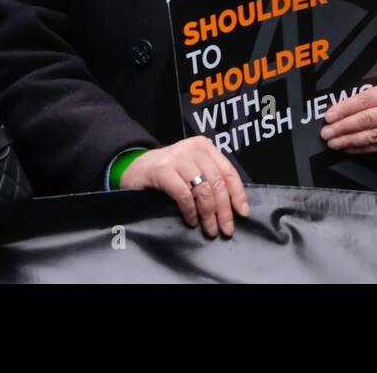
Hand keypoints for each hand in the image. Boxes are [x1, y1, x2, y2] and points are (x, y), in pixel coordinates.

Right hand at [119, 135, 249, 237]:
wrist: (134, 168)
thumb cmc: (167, 172)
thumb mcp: (191, 168)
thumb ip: (209, 178)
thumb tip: (231, 206)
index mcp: (204, 147)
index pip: (228, 171)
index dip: (237, 194)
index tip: (242, 213)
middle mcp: (193, 149)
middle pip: (217, 183)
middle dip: (223, 210)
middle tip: (225, 229)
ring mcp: (177, 158)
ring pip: (203, 189)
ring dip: (208, 214)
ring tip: (209, 229)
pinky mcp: (163, 170)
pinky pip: (184, 194)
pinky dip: (190, 211)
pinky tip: (191, 220)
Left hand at [320, 78, 376, 153]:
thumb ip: (368, 93)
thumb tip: (339, 107)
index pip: (365, 101)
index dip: (345, 110)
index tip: (329, 117)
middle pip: (368, 120)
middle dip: (343, 128)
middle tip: (326, 133)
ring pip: (373, 137)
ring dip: (350, 141)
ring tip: (334, 143)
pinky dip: (362, 149)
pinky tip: (350, 148)